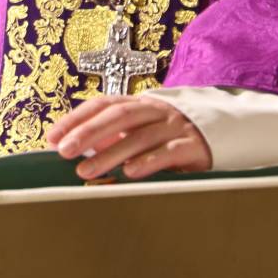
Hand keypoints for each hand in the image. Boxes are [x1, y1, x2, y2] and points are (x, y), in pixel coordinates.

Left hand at [46, 95, 212, 180]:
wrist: (225, 133)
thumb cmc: (173, 137)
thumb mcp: (144, 132)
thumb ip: (115, 138)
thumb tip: (77, 149)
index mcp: (140, 104)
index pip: (103, 104)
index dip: (76, 118)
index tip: (52, 137)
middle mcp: (156, 111)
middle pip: (118, 116)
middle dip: (88, 133)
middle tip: (63, 152)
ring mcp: (176, 126)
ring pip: (139, 136)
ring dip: (110, 154)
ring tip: (86, 171)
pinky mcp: (193, 145)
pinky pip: (168, 153)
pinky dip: (147, 161)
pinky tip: (129, 173)